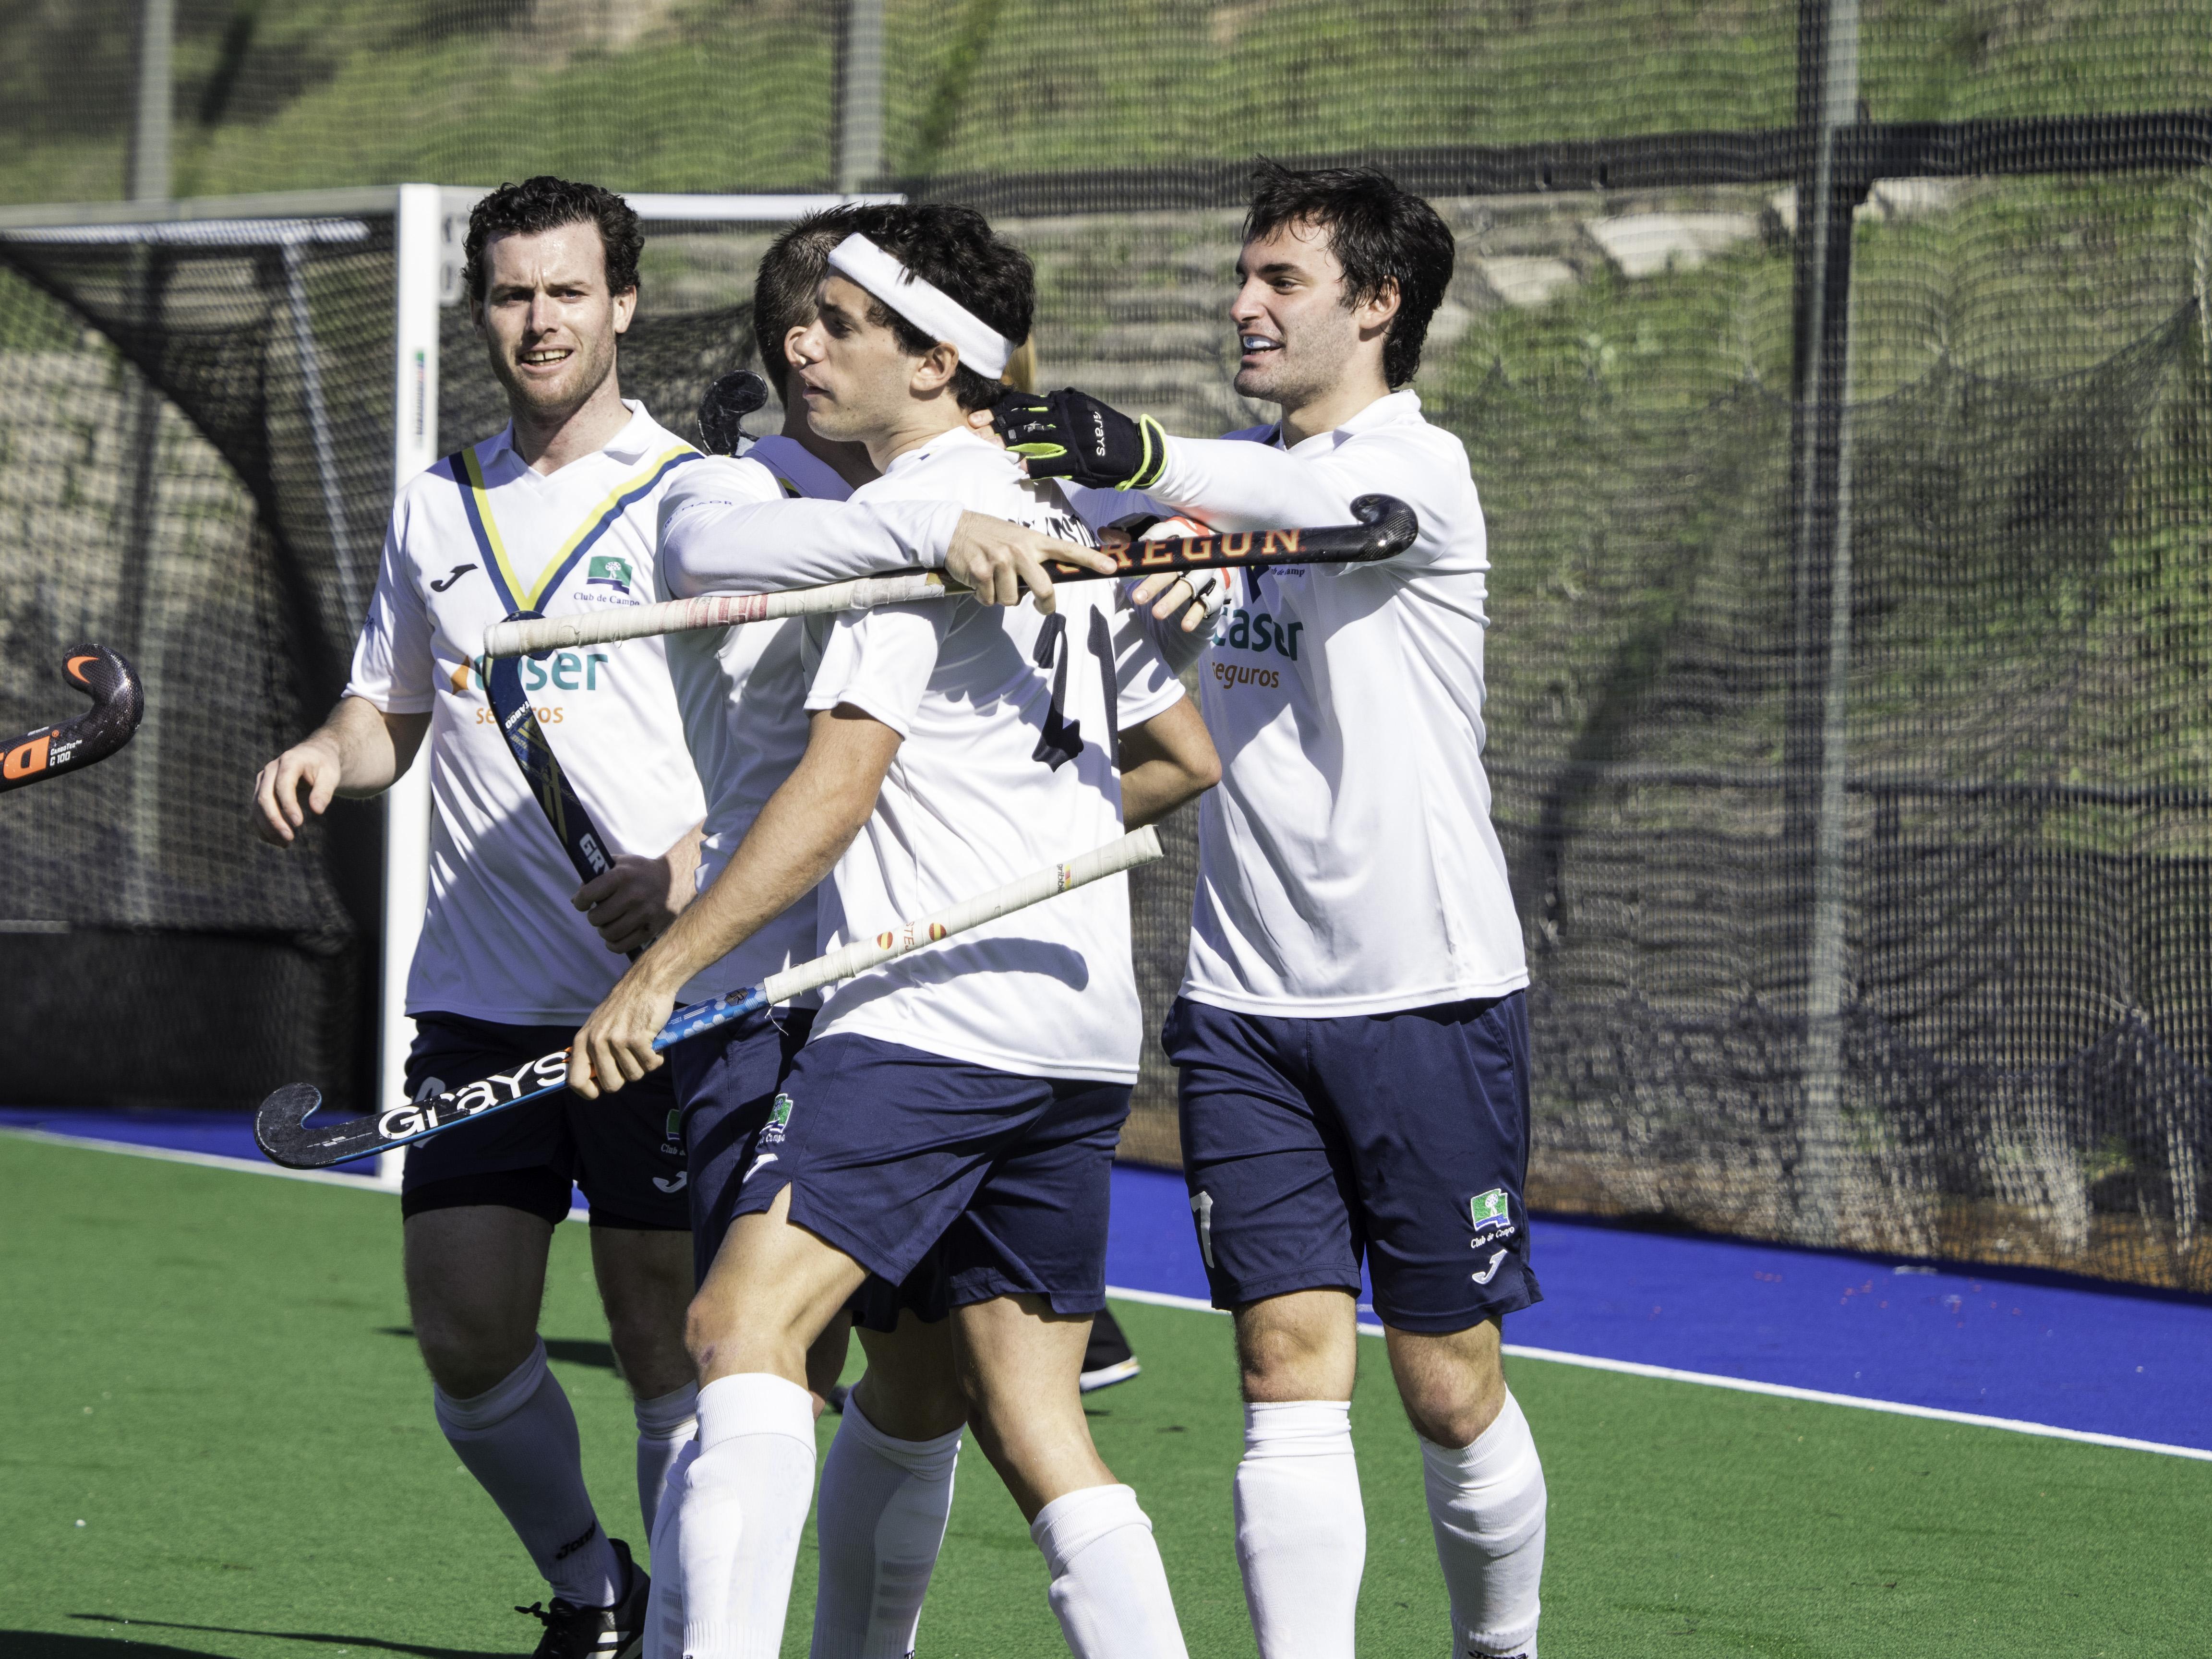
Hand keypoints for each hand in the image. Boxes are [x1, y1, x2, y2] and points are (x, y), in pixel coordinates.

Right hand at [252, 736, 343, 845]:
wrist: (313, 757)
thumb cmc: (324, 766)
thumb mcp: (331, 776)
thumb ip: (324, 792)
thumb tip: (317, 810)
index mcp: (289, 761)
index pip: (283, 784)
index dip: (288, 805)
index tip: (299, 823)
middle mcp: (270, 770)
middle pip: (265, 798)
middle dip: (275, 820)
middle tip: (290, 838)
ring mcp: (262, 781)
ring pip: (257, 807)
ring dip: (268, 828)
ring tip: (285, 843)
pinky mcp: (260, 793)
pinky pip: (256, 813)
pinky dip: (263, 828)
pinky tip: (277, 841)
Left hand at [567, 964, 678, 1098]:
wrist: (647, 982)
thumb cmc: (626, 1006)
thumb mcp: (599, 1026)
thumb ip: (593, 1050)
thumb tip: (593, 1080)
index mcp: (583, 1040)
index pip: (575, 1080)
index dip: (588, 1092)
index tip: (599, 1091)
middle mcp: (596, 1042)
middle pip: (611, 1085)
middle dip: (625, 1076)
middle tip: (632, 1060)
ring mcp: (617, 1041)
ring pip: (634, 1076)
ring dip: (644, 1064)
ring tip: (644, 1045)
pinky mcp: (637, 1039)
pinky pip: (650, 1065)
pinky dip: (657, 1058)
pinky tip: (654, 1042)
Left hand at [572, 850, 689, 954]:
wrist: (677, 879)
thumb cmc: (641, 871)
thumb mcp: (621, 863)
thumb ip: (597, 875)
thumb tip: (576, 898)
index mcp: (622, 875)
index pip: (589, 894)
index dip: (581, 901)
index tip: (583, 903)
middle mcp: (633, 895)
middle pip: (597, 918)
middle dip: (594, 917)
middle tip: (599, 913)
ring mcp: (644, 914)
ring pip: (609, 934)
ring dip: (604, 930)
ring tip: (608, 923)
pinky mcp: (652, 928)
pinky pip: (623, 946)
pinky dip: (613, 944)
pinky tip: (614, 937)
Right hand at [945, 511, 1116, 612]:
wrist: (954, 528)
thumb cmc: (991, 536)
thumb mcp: (1018, 538)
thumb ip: (1035, 557)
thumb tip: (1048, 585)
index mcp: (1034, 540)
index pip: (1068, 550)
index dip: (1091, 560)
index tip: (1111, 568)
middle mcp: (1020, 550)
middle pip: (1044, 589)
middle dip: (1045, 604)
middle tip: (1043, 608)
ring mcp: (1000, 561)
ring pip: (1013, 600)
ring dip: (1003, 597)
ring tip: (994, 580)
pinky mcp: (982, 573)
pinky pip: (990, 600)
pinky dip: (984, 597)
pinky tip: (979, 581)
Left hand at [992, 387, 1167, 489]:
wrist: (1136, 451)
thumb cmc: (1104, 436)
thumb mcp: (1080, 414)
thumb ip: (1056, 414)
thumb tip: (1030, 415)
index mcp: (1063, 403)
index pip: (1023, 404)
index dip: (998, 412)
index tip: (977, 419)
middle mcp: (1065, 415)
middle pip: (1021, 419)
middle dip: (995, 427)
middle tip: (974, 431)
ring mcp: (1072, 436)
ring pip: (1032, 438)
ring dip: (1008, 444)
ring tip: (990, 448)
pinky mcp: (1080, 457)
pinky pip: (1051, 463)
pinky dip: (1034, 467)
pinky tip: (1020, 470)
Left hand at [1123, 516, 1231, 634]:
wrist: (1216, 552)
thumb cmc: (1177, 545)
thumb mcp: (1156, 538)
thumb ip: (1130, 537)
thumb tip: (1103, 534)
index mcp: (1180, 531)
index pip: (1162, 532)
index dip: (1149, 542)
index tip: (1134, 555)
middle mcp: (1196, 550)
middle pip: (1175, 565)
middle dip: (1156, 582)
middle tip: (1137, 598)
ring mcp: (1210, 569)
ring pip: (1191, 584)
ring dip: (1174, 599)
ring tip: (1157, 614)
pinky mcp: (1221, 586)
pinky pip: (1211, 601)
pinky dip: (1197, 613)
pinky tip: (1185, 625)